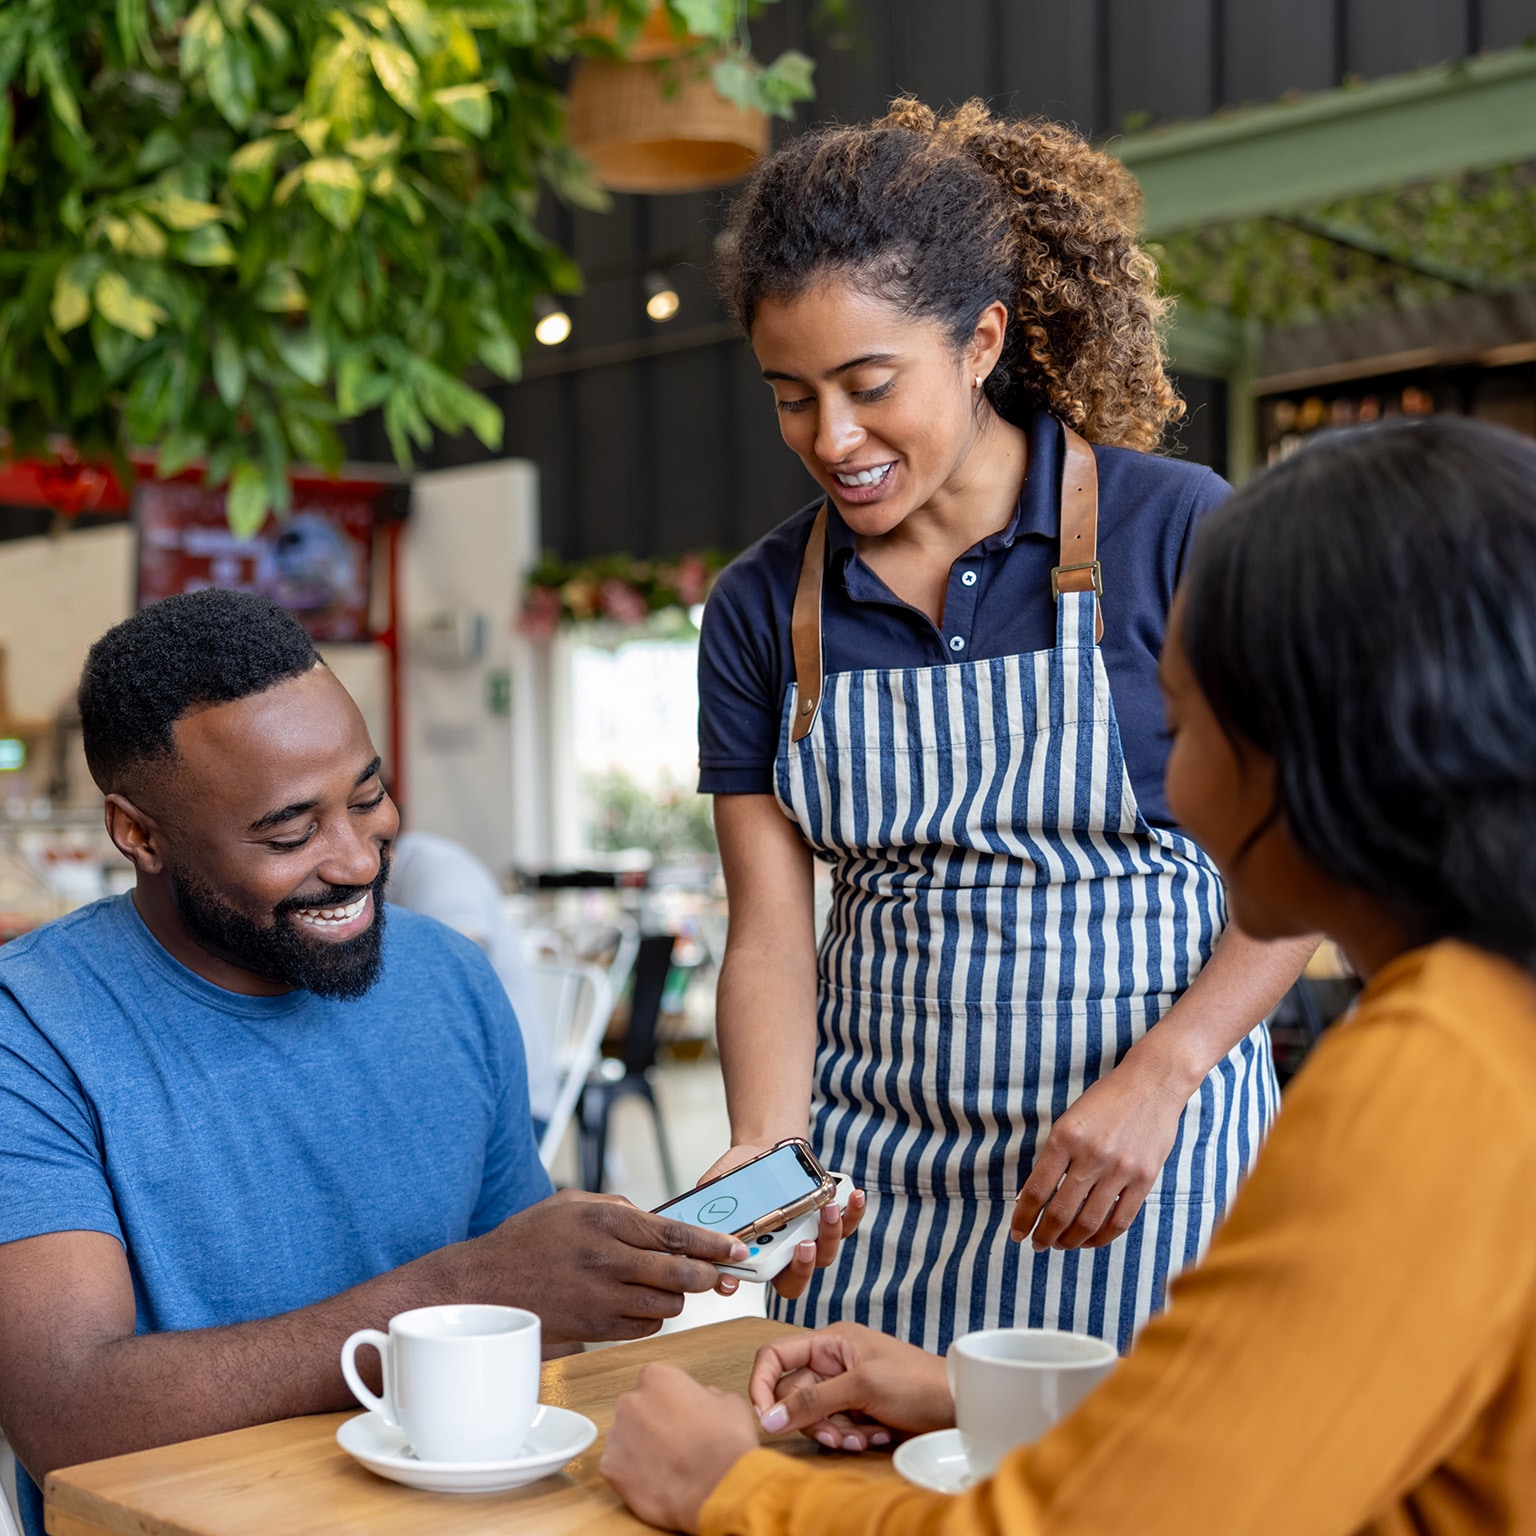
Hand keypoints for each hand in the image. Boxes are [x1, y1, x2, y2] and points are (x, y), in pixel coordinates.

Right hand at [475, 1190, 747, 1344]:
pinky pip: (645, 1328)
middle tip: (719, 1274)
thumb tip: (656, 1219)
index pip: (674, 1234)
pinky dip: (654, 1317)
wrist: (485, 1287)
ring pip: (667, 1306)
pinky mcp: (595, 1330)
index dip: (712, 1243)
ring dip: (677, 1297)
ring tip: (671, 1286)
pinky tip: (643, 1304)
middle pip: (679, 1274)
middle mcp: (607, 1261)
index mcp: (605, 1222)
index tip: (736, 1248)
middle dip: (708, 1275)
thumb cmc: (529, 1239)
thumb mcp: (572, 1203)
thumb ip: (619, 1207)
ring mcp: (602, 1299)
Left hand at [602, 1363, 760, 1533]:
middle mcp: (630, 1401)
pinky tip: (656, 1484)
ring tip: (667, 1468)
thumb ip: (706, 1395)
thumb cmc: (726, 1442)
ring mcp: (616, 1435)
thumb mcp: (728, 1402)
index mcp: (657, 1377)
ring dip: (640, 1450)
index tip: (682, 1418)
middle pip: (635, 1410)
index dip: (670, 1403)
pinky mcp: (610, 1468)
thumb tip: (702, 1400)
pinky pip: (618, 1469)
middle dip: (650, 1425)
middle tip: (674, 1444)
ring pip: (625, 1440)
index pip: (656, 1383)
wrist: (717, 1486)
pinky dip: (633, 1477)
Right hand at [698, 1145, 866, 1300]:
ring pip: (824, 1253)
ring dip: (829, 1234)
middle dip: (802, 1267)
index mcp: (755, 1254)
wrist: (763, 1151)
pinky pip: (846, 1224)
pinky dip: (853, 1212)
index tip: (731, 1280)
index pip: (745, 1280)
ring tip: (827, 1208)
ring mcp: (809, 1240)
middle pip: (795, 1278)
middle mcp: (784, 1255)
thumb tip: (692, 1218)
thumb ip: (705, 1204)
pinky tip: (854, 1195)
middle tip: (802, 1245)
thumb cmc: (740, 1175)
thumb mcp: (716, 1185)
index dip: (739, 1286)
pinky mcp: (830, 1221)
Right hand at [747, 1321, 952, 1451]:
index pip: (775, 1355)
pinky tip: (875, 1436)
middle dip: (813, 1419)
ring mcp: (844, 1387)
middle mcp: (832, 1361)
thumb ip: (813, 1401)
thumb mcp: (862, 1386)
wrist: (957, 1406)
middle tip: (839, 1433)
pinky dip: (850, 1436)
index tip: (766, 1418)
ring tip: (864, 1436)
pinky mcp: (856, 1410)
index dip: (762, 1383)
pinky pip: (834, 1428)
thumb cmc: (916, 1382)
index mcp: (830, 1341)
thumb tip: (768, 1418)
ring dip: (835, 1432)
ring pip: (813, 1416)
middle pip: (793, 1394)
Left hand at [1011, 1056, 1188, 1249]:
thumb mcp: (1069, 1120)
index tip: (1016, 1232)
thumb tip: (1031, 1197)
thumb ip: (1053, 1157)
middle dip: (1044, 1235)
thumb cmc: (1105, 1100)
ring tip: (1060, 1244)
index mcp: (1065, 1137)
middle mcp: (1091, 1155)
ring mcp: (1120, 1169)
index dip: (1023, 1217)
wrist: (1152, 1084)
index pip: (1036, 1190)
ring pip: (1089, 1222)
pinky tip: (1090, 1240)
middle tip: (1037, 1244)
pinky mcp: (1144, 1179)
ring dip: (1070, 1241)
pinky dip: (1102, 1237)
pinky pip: (1120, 1220)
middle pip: (1060, 1212)